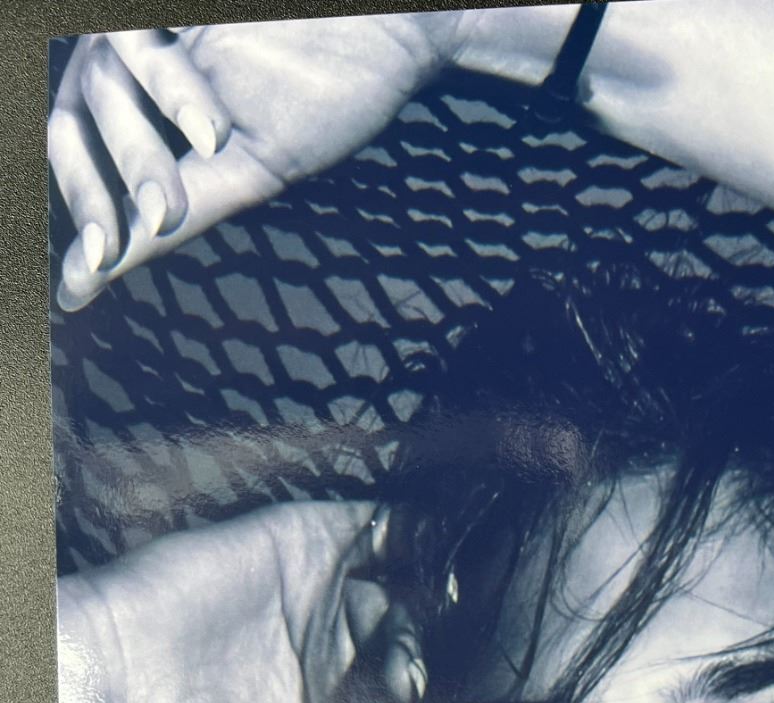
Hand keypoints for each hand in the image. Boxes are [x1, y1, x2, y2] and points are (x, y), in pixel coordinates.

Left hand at [49, 15, 458, 310]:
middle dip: (104, 186)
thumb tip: (79, 287)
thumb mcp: (247, 173)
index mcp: (142, 108)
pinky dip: (166, 88)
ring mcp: (152, 27)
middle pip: (74, 121)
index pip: (79, 153)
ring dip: (143, 152)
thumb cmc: (321, 99)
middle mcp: (133, 63)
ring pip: (103, 87)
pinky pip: (133, 39)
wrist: (382, 36)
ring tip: (195, 178)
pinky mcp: (173, 2)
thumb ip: (173, 220)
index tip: (96, 265)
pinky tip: (210, 129)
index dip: (84, 204)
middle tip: (144, 229)